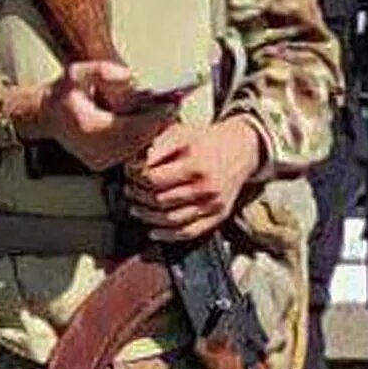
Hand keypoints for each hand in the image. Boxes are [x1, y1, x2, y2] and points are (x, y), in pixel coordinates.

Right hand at [17, 62, 180, 172]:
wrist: (46, 116)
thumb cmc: (62, 94)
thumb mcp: (76, 72)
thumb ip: (101, 70)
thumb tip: (129, 76)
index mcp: (89, 128)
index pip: (133, 127)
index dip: (155, 117)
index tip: (172, 105)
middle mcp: (94, 149)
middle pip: (140, 140)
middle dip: (158, 123)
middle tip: (173, 106)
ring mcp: (99, 160)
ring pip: (138, 149)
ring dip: (152, 132)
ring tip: (163, 114)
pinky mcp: (102, 164)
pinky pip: (130, 154)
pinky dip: (141, 140)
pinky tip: (146, 125)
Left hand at [124, 119, 263, 241]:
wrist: (238, 150)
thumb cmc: (204, 141)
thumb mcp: (182, 133)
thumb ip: (159, 145)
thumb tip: (137, 161)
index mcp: (196, 165)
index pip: (154, 179)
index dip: (135, 177)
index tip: (128, 172)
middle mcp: (208, 187)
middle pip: (160, 200)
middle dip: (138, 196)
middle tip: (129, 189)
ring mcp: (214, 204)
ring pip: (171, 219)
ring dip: (147, 216)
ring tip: (134, 207)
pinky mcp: (219, 216)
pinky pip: (190, 232)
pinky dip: (168, 235)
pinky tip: (152, 231)